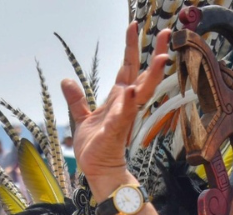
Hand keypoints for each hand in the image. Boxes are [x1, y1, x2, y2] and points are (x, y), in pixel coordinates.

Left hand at [62, 23, 169, 191]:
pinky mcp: (116, 131)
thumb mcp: (82, 117)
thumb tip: (66, 80)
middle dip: (154, 53)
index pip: (128, 67)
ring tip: (162, 57)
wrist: (97, 170)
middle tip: (166, 32)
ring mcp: (123, 116)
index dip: (131, 46)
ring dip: (152, 75)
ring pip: (141, 92)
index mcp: (118, 98)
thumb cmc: (96, 146)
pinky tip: (131, 91)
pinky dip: (127, 104)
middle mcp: (126, 104)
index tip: (135, 26)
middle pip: (142, 73)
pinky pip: (123, 115)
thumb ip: (76, 99)